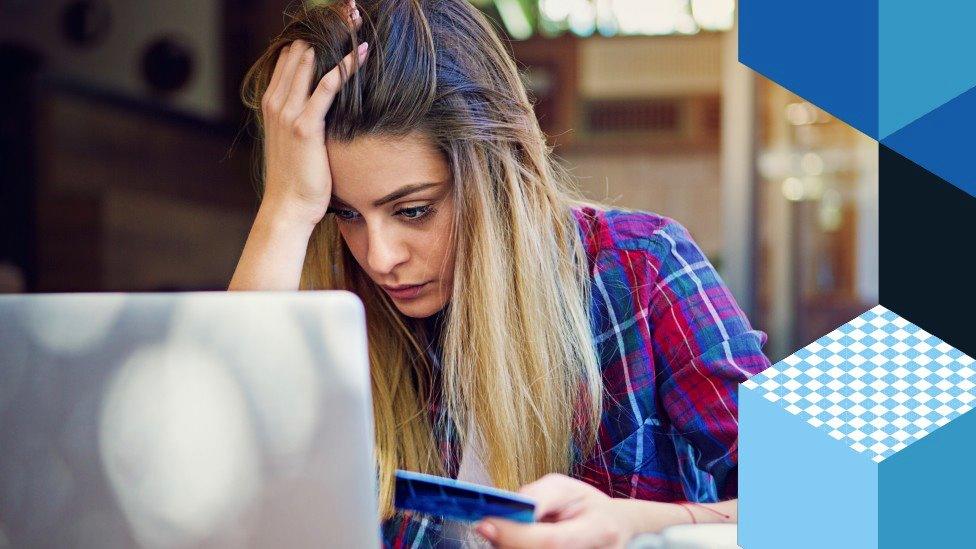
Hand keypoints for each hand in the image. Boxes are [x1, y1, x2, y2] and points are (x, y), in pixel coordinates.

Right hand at [259, 0, 365, 226]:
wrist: (288, 206)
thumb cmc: (298, 177)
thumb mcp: (295, 140)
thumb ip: (303, 117)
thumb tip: (323, 106)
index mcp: (272, 101)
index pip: (291, 56)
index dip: (313, 36)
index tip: (337, 21)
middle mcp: (276, 101)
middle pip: (301, 52)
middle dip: (326, 30)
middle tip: (350, 11)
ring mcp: (288, 112)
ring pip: (313, 63)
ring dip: (337, 40)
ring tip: (356, 20)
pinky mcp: (305, 125)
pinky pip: (328, 87)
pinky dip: (345, 68)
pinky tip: (362, 53)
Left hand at [475, 474, 634, 548]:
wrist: (612, 527)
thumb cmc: (585, 503)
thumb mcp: (564, 487)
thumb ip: (535, 496)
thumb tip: (503, 509)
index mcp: (599, 530)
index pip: (549, 541)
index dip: (514, 534)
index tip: (485, 523)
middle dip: (506, 541)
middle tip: (490, 525)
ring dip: (509, 545)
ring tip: (514, 529)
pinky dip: (518, 547)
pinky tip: (520, 539)